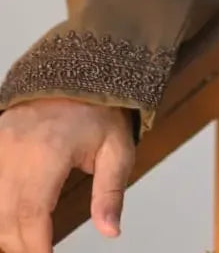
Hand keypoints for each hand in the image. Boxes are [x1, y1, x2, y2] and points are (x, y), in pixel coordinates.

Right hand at [0, 98, 133, 251]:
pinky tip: (10, 222)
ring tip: (29, 241)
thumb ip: (110, 191)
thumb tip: (110, 231)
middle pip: (5, 218)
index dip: (35, 248)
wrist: (75, 74)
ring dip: (6, 231)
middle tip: (41, 252)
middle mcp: (15, 151)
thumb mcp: (117, 148)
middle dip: (21, 245)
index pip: (31, 213)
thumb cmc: (98, 112)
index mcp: (48, 152)